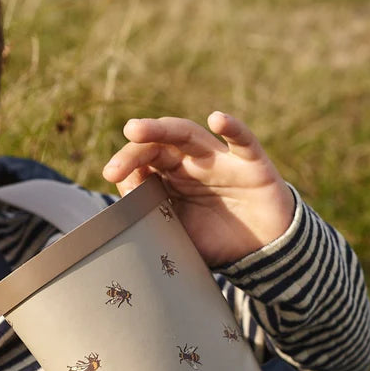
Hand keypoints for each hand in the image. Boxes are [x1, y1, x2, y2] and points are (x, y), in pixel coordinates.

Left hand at [102, 112, 295, 266]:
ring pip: (190, 136)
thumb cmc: (213, 239)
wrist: (259, 251)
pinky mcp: (252, 165)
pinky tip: (217, 119)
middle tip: (119, 154)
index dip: (127, 163)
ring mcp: (221, 160)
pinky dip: (233, 129)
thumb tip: (122, 198)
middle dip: (136, 147)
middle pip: (160, 145)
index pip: (144, 161)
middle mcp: (193, 163)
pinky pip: (243, 142)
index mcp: (172, 177)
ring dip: (163, 129)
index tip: (110, 174)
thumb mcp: (175, 230)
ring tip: (137, 129)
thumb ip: (151, 214)